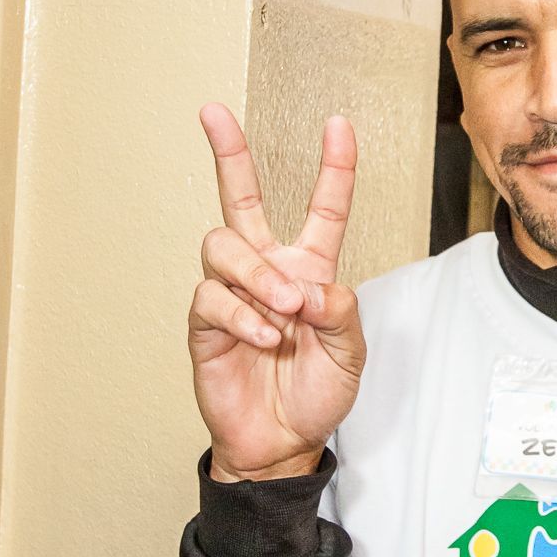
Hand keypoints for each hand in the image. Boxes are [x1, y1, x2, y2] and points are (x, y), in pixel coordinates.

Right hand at [189, 105, 365, 481]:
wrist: (282, 443)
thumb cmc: (317, 394)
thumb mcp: (351, 352)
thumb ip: (340, 312)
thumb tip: (309, 285)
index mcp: (309, 268)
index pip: (323, 208)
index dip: (334, 167)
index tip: (338, 125)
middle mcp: (267, 270)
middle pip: (241, 198)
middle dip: (227, 152)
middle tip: (213, 113)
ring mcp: (232, 294)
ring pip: (224, 245)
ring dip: (258, 275)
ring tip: (283, 310)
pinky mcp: (205, 323)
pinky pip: (211, 297)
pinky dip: (242, 316)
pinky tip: (264, 338)